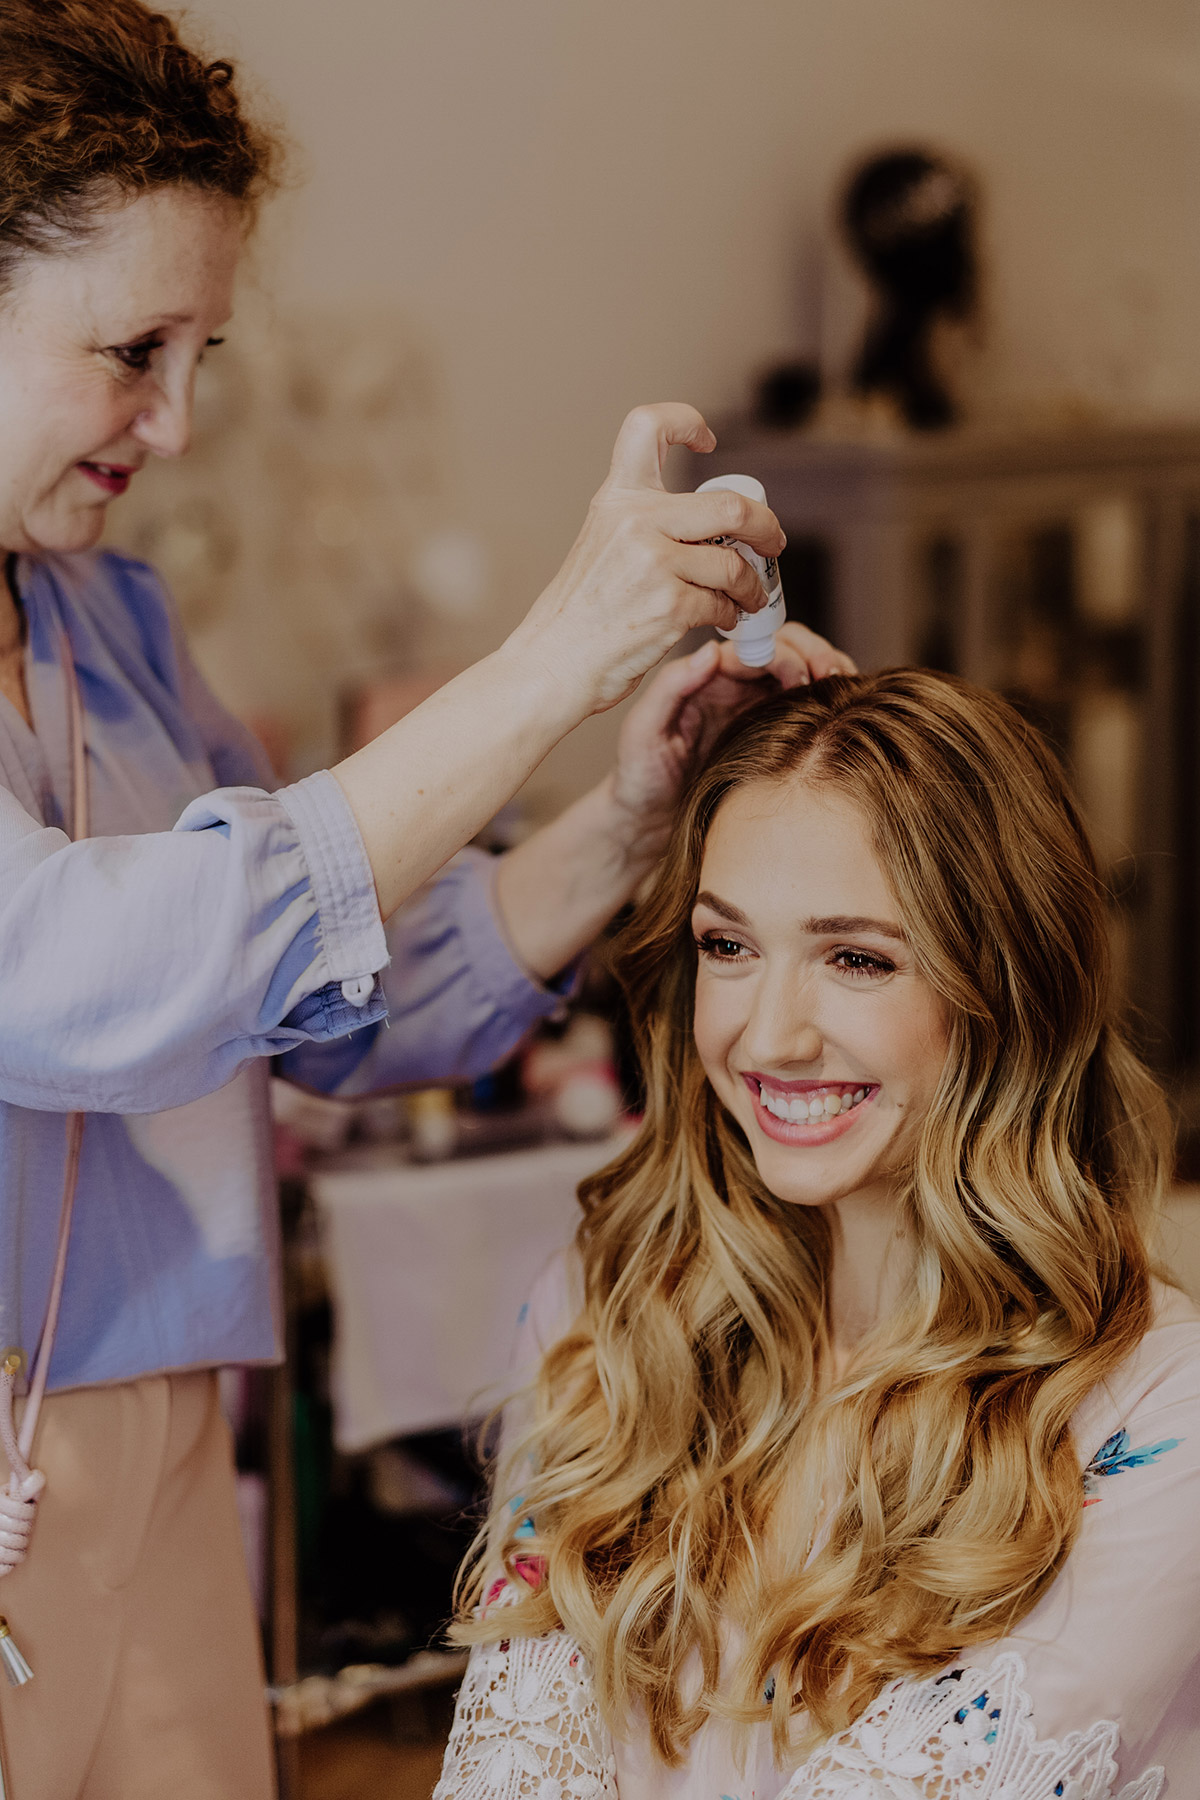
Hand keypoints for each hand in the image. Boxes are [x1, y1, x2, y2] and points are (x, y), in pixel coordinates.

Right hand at [504, 402, 786, 718]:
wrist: (553, 664)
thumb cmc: (579, 613)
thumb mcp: (601, 544)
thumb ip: (644, 522)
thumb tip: (715, 524)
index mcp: (617, 499)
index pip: (647, 427)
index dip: (685, 422)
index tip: (706, 440)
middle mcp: (635, 522)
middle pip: (730, 506)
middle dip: (765, 526)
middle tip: (772, 542)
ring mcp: (654, 564)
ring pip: (734, 564)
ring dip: (752, 585)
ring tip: (750, 596)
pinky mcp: (670, 607)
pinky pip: (723, 603)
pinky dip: (731, 613)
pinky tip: (723, 619)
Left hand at [607, 622, 858, 862]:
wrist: (651, 824)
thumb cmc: (641, 779)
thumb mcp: (642, 731)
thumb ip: (670, 686)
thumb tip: (712, 650)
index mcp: (706, 678)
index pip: (750, 648)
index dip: (779, 652)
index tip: (799, 672)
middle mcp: (735, 686)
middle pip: (784, 648)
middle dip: (811, 652)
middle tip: (831, 673)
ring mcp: (757, 708)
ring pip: (802, 671)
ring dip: (827, 668)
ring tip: (844, 683)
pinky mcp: (776, 733)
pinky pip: (808, 704)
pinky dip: (830, 696)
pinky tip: (843, 705)